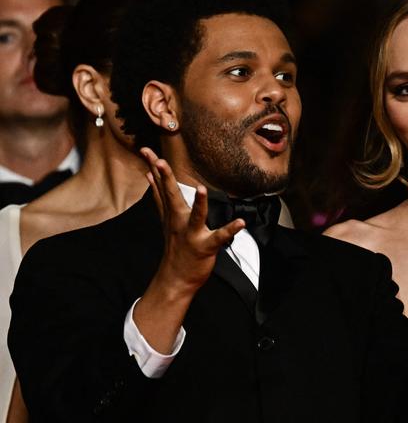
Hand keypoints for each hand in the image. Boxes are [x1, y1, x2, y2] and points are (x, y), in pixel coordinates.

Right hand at [141, 147, 244, 294]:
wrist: (176, 278)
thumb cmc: (175, 245)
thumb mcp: (165, 218)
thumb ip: (159, 197)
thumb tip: (149, 175)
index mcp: (172, 213)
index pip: (162, 186)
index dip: (154, 167)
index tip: (145, 149)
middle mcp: (179, 221)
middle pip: (172, 197)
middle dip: (166, 179)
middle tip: (160, 160)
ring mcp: (192, 234)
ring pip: (196, 217)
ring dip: (198, 204)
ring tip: (201, 188)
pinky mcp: (206, 247)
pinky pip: (219, 238)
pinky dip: (230, 230)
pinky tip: (240, 223)